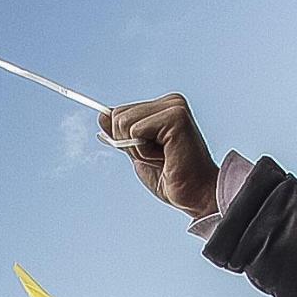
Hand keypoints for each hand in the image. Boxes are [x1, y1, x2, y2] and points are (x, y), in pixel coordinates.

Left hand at [99, 93, 218, 217]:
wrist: (195, 195)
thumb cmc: (171, 178)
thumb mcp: (137, 154)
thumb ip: (121, 135)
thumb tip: (102, 115)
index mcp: (163, 107)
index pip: (119, 113)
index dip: (125, 140)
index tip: (152, 153)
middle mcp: (171, 101)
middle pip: (118, 115)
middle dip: (129, 144)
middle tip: (158, 157)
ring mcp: (174, 106)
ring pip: (123, 122)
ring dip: (137, 149)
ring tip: (162, 156)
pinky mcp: (176, 117)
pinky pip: (136, 131)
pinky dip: (144, 151)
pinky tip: (166, 156)